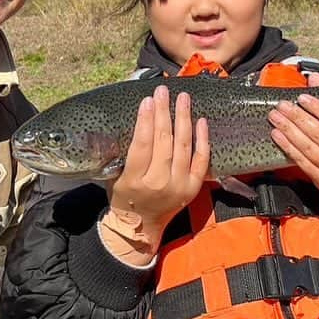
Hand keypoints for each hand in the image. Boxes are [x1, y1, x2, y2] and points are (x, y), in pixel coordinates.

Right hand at [108, 86, 209, 236]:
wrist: (142, 226)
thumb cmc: (124, 196)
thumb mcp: (115, 176)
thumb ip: (123, 152)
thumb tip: (135, 117)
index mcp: (134, 181)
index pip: (142, 145)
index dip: (145, 121)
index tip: (147, 100)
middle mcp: (158, 184)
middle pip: (163, 143)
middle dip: (163, 114)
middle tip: (163, 92)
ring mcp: (179, 186)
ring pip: (182, 147)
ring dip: (183, 119)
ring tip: (183, 98)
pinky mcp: (193, 188)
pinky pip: (201, 160)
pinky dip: (202, 140)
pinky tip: (200, 120)